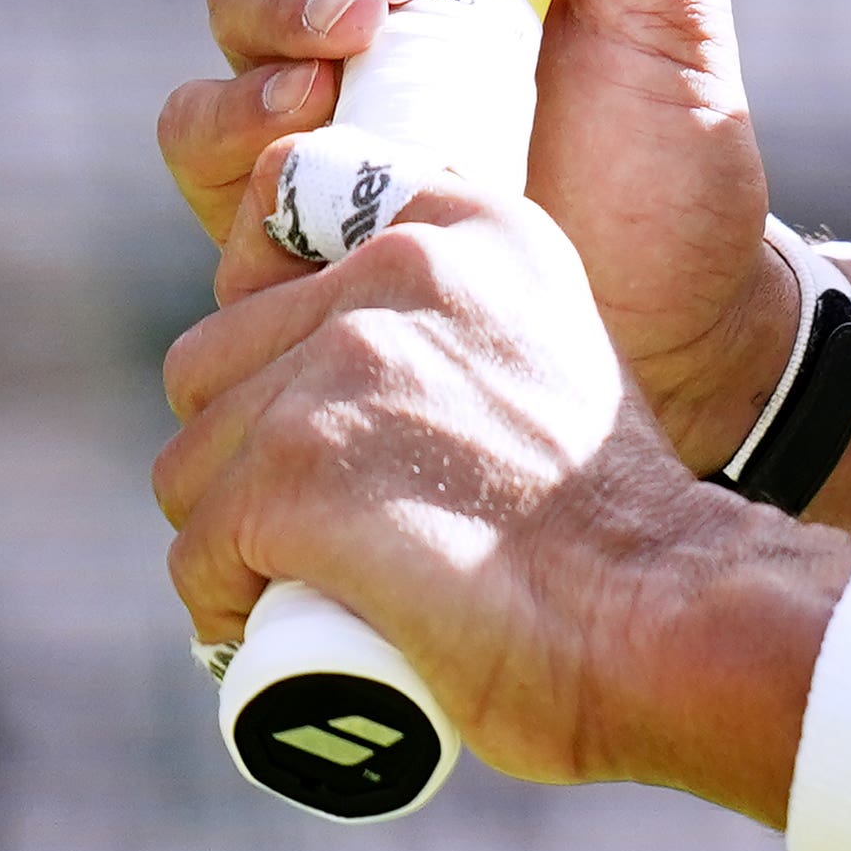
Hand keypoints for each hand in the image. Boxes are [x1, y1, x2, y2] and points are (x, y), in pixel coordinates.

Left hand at [154, 180, 831, 800]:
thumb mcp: (551, 344)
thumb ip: (458, 318)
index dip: (282, 350)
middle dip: (244, 454)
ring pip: (191, 464)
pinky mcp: (296, 475)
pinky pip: (195, 552)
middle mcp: (399, 269)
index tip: (332, 424)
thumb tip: (347, 362)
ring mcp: (344, 369)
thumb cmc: (610, 520)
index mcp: (467, 226)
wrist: (659, 612)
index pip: (283, 229)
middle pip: (215, 363)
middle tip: (327, 524)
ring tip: (318, 581)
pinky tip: (284, 624)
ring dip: (232, 537)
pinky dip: (224, 605)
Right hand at [158, 0, 812, 472]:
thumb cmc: (671, 150)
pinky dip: (234, 107)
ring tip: (366, 34)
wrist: (675, 313)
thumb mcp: (673, 0)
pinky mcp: (282, 195)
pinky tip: (302, 112)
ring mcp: (316, 92)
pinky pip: (200, 132)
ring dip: (285, 0)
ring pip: (233, 1)